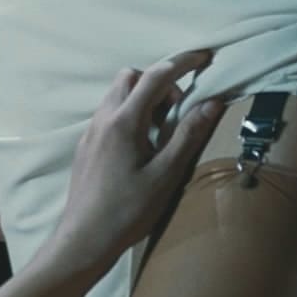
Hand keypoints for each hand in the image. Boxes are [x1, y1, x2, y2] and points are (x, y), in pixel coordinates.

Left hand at [47, 51, 224, 271]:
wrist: (83, 239)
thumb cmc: (127, 211)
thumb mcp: (166, 175)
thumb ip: (188, 135)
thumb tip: (212, 103)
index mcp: (125, 122)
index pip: (157, 76)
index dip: (183, 63)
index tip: (205, 57)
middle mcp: (103, 119)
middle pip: (131, 77)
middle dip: (159, 81)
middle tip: (178, 110)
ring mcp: (91, 132)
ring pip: (117, 95)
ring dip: (143, 98)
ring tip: (162, 131)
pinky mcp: (86, 147)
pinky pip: (109, 114)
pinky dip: (130, 114)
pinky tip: (142, 146)